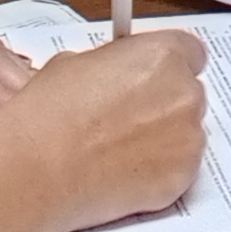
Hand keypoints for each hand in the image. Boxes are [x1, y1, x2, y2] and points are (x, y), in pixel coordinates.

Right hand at [0, 28, 210, 228]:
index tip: (153, 77)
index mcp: (163, 55)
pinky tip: (122, 171)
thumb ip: (116, 65)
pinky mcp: (182, 179)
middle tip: (125, 118)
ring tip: (117, 148)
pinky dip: (157, 170)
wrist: (39, 167)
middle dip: (164, 104)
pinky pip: (178, 169)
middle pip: (188, 94)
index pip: (191, 53)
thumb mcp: (77, 62)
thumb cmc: (50, 113)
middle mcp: (185, 94)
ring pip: (185, 134)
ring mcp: (188, 140)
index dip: (167, 67)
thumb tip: (119, 74)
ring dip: (162, 138)